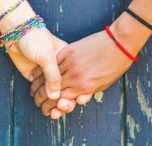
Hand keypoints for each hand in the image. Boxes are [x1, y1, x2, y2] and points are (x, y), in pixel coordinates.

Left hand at [7, 28, 92, 115]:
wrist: (16, 32)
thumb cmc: (36, 38)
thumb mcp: (47, 56)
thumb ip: (52, 76)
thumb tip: (55, 97)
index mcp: (68, 61)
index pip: (77, 79)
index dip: (80, 91)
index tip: (80, 100)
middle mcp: (60, 69)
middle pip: (68, 89)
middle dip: (67, 102)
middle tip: (62, 107)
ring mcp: (48, 75)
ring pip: (56, 94)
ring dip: (56, 105)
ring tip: (54, 113)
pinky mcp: (36, 78)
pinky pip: (43, 93)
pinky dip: (46, 102)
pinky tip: (48, 110)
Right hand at [31, 14, 151, 118]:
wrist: (119, 43)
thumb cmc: (115, 66)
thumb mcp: (103, 85)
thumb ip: (87, 92)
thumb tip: (77, 98)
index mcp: (83, 87)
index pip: (61, 100)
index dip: (51, 106)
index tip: (46, 109)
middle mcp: (74, 77)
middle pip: (52, 90)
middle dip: (41, 98)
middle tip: (35, 101)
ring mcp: (70, 63)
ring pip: (49, 76)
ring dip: (38, 84)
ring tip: (32, 89)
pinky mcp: (69, 51)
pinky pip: (54, 62)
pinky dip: (45, 68)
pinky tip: (39, 72)